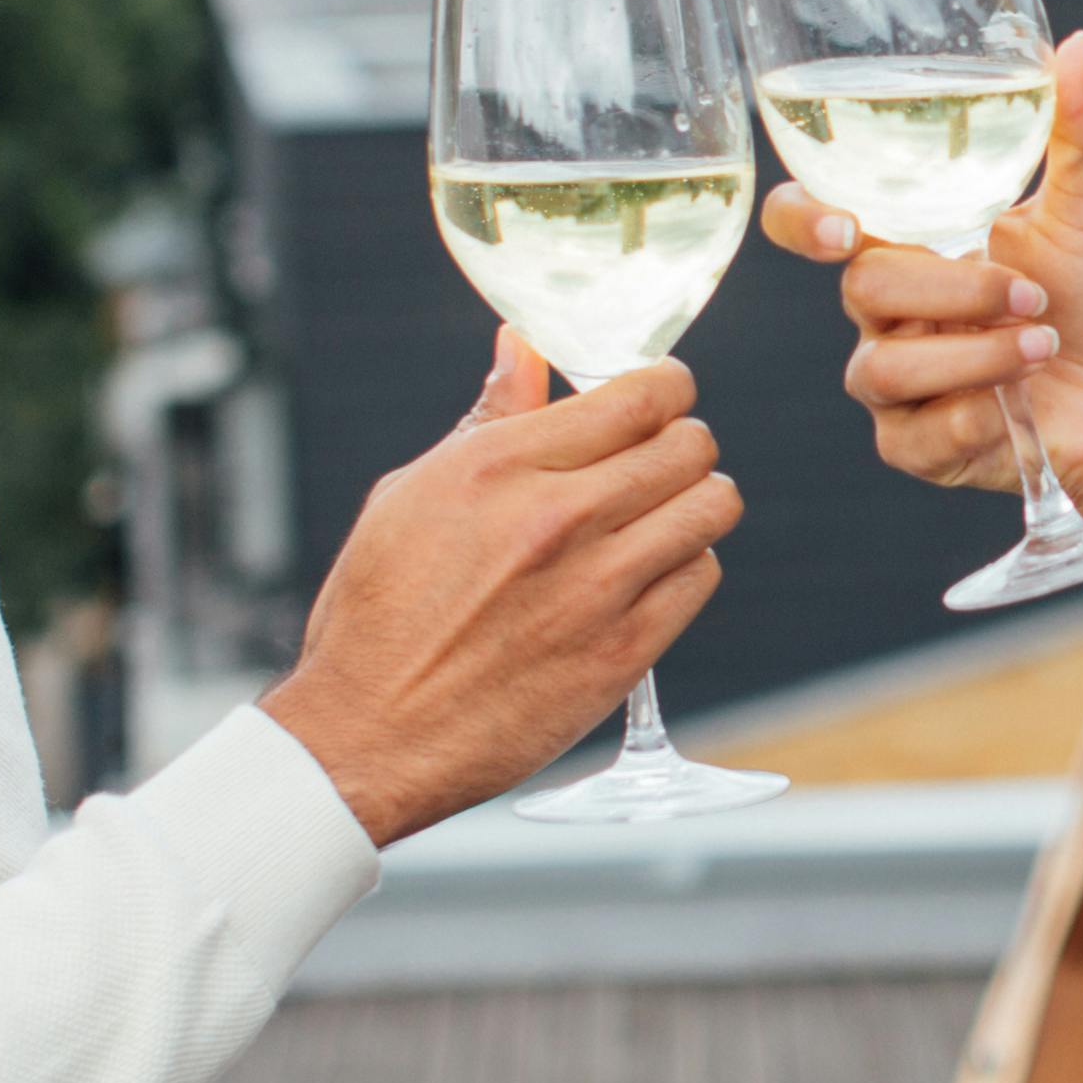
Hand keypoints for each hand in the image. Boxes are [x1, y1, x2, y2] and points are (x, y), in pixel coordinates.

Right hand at [260, 337, 740, 842]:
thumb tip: (523, 346)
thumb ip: (488, 418)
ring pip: (712, 505)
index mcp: (500, 466)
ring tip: (663, 514)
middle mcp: (558, 516)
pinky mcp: (624, 651)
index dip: (664, 387)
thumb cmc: (378, 615)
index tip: (661, 397)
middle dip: (683, 441)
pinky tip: (648, 574)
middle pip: (690, 443)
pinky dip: (686, 566)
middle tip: (660, 459)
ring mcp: (598, 586)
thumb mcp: (412, 495)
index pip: (639, 395)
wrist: (370, 736)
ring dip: (697, 501)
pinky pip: (702, 576)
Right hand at [759, 31, 1082, 516]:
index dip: (801, 219)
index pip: (811, 218)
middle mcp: (888, 309)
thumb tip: (1075, 44)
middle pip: (863, 289)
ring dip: (972, 355)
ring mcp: (895, 379)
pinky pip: (907, 438)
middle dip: (953, 291)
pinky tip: (1015, 407)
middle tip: (1032, 296)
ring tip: (1044, 344)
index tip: (842, 226)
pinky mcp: (918, 445)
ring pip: (880, 368)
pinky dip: (968, 417)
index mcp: (910, 240)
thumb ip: (1075, 131)